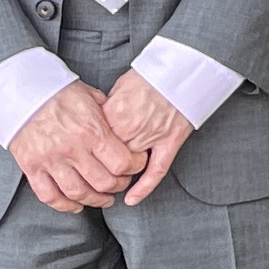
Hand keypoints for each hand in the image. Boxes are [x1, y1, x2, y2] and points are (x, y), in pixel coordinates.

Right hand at [11, 82, 146, 211]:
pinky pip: (49, 196)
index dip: (134, 168)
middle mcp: (72, 150)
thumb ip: (108, 115)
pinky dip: (64, 205)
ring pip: (78, 193)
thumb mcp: (91, 97)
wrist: (21, 93)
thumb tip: (125, 128)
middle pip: (103, 182)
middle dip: (118, 186)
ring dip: (95, 200)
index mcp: (91, 131)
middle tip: (120, 183)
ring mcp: (51, 161)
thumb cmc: (58, 92)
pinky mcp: (32, 168)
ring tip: (103, 198)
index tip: (135, 165)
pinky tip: (75, 204)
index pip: (122, 163)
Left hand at [101, 72, 194, 204]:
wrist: (183, 68)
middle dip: (102, 165)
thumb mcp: (119, 86)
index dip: (90, 151)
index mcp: (114, 114)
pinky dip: (144, 188)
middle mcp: (130, 129)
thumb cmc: (152, 74)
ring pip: (129, 165)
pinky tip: (132, 200)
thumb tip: (97, 123)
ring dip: (121, 173)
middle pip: (109, 157)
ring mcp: (151, 137)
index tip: (85, 154)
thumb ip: (107, 109)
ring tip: (112, 178)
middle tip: (96, 169)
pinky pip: (156, 171)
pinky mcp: (170, 142)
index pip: (94, 143)